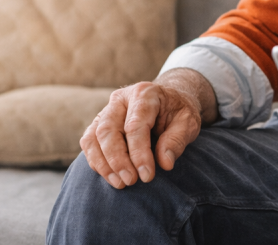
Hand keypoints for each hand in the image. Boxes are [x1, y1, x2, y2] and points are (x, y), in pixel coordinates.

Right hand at [79, 69, 214, 188]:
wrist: (169, 101)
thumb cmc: (178, 112)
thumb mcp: (188, 122)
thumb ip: (177, 139)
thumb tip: (165, 163)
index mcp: (144, 93)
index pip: (135, 125)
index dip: (139, 153)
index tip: (147, 175)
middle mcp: (121, 99)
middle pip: (108, 131)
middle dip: (118, 160)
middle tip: (131, 181)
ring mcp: (106, 110)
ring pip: (93, 137)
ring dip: (104, 164)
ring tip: (120, 183)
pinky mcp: (98, 123)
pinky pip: (89, 143)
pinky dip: (96, 162)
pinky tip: (111, 176)